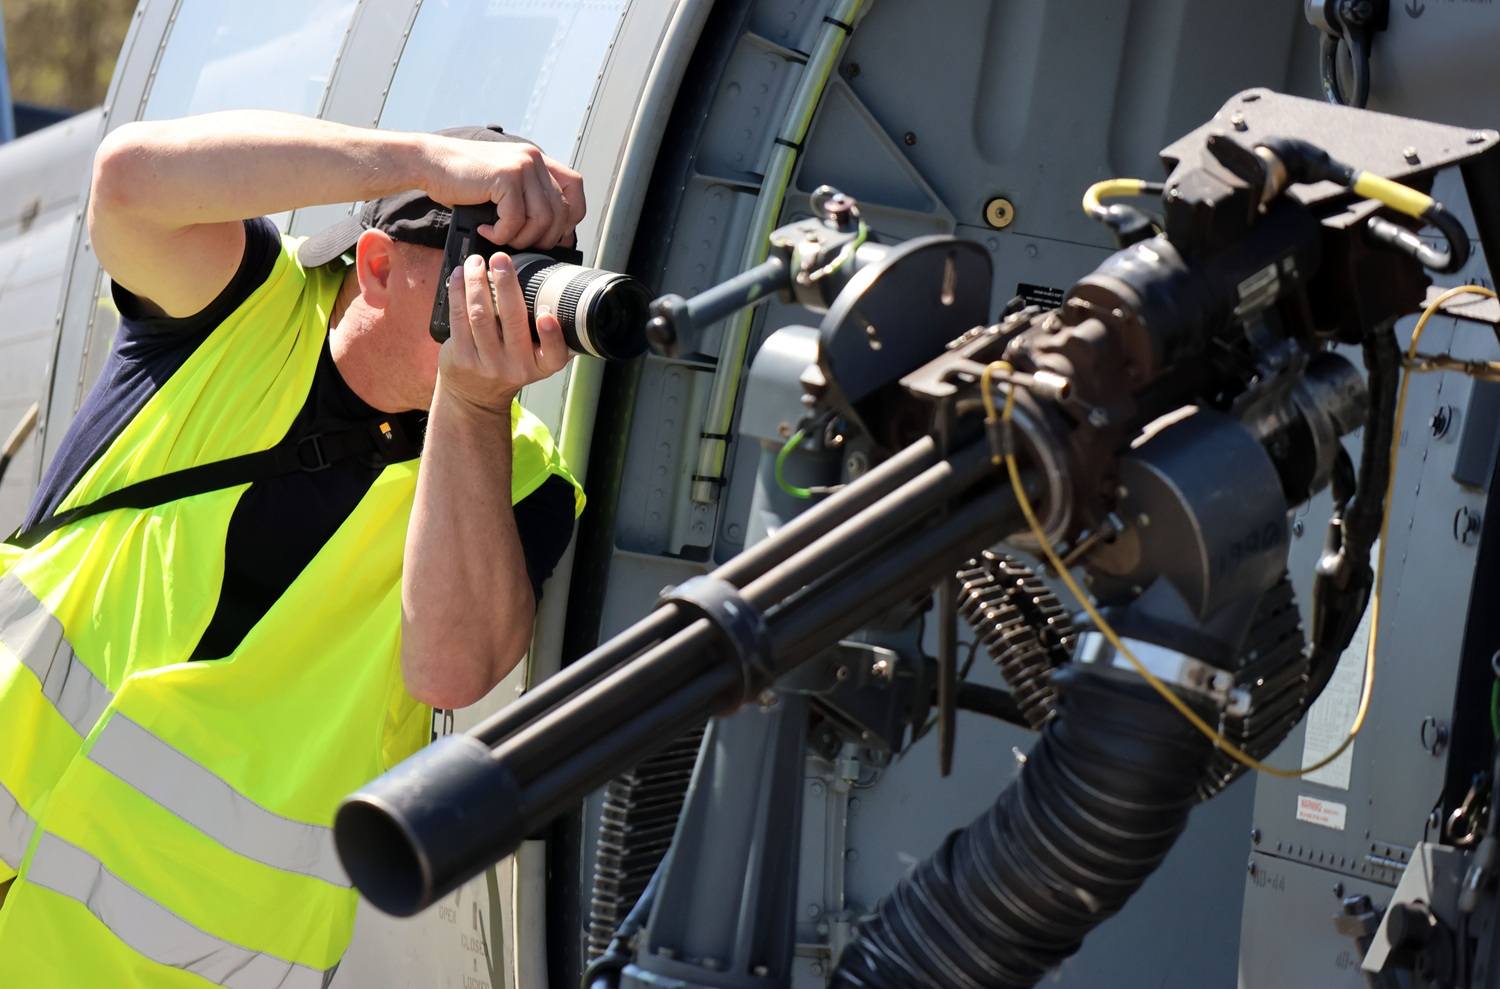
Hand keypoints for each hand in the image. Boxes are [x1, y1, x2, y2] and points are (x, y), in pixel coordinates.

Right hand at [421, 135, 584, 248]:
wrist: (429, 162)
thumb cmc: (462, 181)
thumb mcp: (503, 186)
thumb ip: (527, 199)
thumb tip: (553, 236)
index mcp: (537, 161)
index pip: (575, 188)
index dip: (570, 217)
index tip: (553, 234)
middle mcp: (533, 160)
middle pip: (561, 211)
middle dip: (544, 237)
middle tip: (520, 244)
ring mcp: (521, 166)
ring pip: (542, 219)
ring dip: (522, 239)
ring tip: (500, 238)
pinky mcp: (505, 177)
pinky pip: (516, 219)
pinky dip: (501, 234)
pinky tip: (486, 230)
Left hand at [438, 252, 570, 414]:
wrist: (476, 396)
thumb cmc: (509, 365)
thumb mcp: (534, 358)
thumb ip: (544, 334)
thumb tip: (548, 289)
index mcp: (540, 365)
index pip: (554, 354)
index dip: (552, 335)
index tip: (548, 316)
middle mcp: (515, 366)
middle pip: (512, 321)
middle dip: (506, 285)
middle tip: (502, 259)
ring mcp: (487, 362)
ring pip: (481, 315)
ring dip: (477, 282)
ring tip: (477, 262)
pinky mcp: (462, 356)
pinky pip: (458, 318)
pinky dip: (458, 292)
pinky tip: (460, 275)